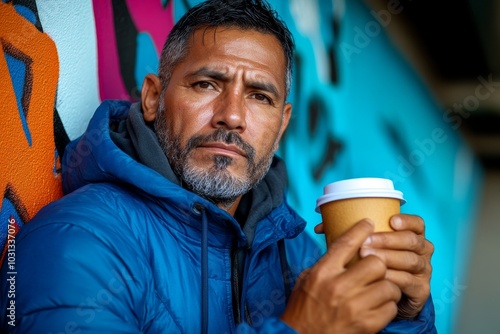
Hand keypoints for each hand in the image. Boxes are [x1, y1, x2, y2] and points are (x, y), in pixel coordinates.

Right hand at [281, 220, 400, 333]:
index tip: (369, 223)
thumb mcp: (306, 280)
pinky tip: (378, 306)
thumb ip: (326, 264)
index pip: (346, 243)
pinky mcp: (366, 325)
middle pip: (375, 263)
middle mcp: (338, 287)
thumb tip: (345, 248)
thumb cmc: (302, 309)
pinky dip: (388, 306)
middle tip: (376, 270)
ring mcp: (354, 307)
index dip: (361, 230)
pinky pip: (391, 308)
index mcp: (322, 272)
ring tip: (380, 290)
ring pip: (388, 286)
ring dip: (387, 287)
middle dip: (378, 264)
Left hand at [358, 214, 433, 318]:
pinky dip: (393, 278)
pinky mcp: (421, 290)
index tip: (391, 221)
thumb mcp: (364, 247)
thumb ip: (348, 235)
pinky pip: (408, 281)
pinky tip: (377, 276)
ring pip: (410, 260)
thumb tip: (320, 227)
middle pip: (412, 241)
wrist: (384, 299)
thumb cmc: (373, 266)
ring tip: (367, 257)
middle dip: (388, 240)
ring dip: (388, 257)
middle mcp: (421, 251)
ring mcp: (423, 270)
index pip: (417, 224)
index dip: (407, 221)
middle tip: (365, 243)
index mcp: (411, 236)